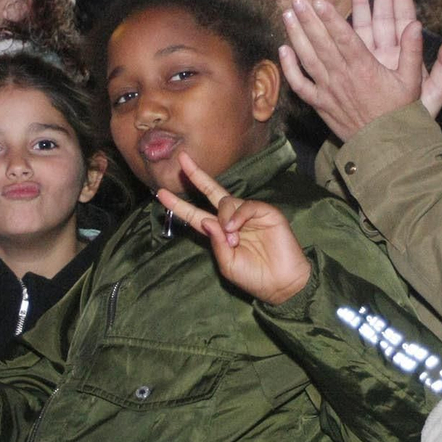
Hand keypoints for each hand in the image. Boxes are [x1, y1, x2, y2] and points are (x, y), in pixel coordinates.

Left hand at [155, 151, 310, 305]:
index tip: (160, 194)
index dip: (179, 205)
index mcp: (220, 232)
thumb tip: (207, 221)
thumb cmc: (254, 277)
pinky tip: (236, 228)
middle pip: (211, 191)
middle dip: (196, 176)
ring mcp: (249, 214)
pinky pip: (246, 205)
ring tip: (233, 238)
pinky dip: (238, 215)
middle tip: (182, 159)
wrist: (281, 283)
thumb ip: (216, 243)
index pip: (195, 214)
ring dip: (224, 217)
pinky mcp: (266, 212)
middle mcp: (232, 219)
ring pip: (227, 201)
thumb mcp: (227, 264)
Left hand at [278, 0, 441, 140]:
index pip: (344, 39)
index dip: (331, 19)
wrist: (385, 147)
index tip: (319, 2)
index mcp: (365, 69)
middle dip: (308, 20)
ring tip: (287, 15)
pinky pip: (300, 85)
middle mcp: (342, 78)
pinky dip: (290, 68)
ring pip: (307, 60)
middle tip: (297, 0)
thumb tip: (415, 25)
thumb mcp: (413, 82)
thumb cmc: (400, 113)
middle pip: (321, 44)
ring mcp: (328, 91)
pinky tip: (283, 50)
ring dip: (296, 36)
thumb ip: (413, 52)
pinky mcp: (320, 104)